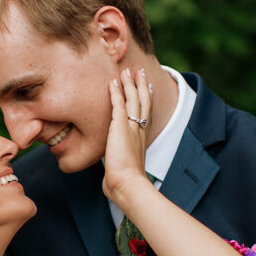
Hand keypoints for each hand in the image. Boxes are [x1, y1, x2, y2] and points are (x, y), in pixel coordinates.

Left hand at [102, 67, 152, 206]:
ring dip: (129, 83)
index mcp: (142, 139)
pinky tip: (113, 81)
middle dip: (141, 85)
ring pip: (133, 99)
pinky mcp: (121, 127)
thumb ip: (118, 168)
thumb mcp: (123, 171)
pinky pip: (119, 103)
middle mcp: (139, 130)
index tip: (147, 88)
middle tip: (139, 72)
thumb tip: (108, 179)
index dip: (146, 100)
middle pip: (143, 102)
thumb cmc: (125, 184)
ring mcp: (131, 127)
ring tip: (126, 70)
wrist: (128, 185)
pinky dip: (116, 91)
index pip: (145, 114)